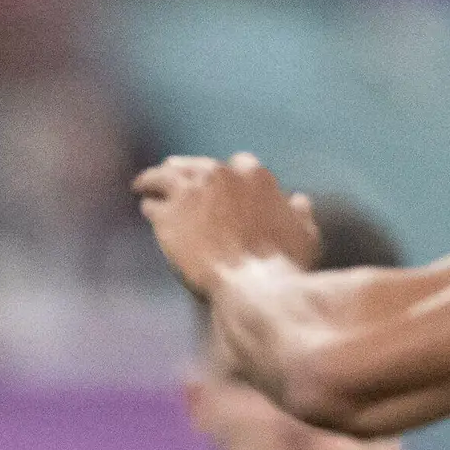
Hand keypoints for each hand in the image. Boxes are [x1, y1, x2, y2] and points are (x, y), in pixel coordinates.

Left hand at [133, 153, 319, 299]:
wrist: (252, 285)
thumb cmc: (283, 265)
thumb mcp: (304, 234)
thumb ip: (300, 213)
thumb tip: (298, 199)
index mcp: (254, 176)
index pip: (236, 165)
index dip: (225, 176)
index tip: (219, 184)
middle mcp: (220, 175)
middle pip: (195, 165)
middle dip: (185, 169)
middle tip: (172, 173)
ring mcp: (190, 193)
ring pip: (165, 176)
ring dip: (155, 179)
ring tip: (145, 184)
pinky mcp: (167, 216)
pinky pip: (152, 203)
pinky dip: (149, 204)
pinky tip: (146, 208)